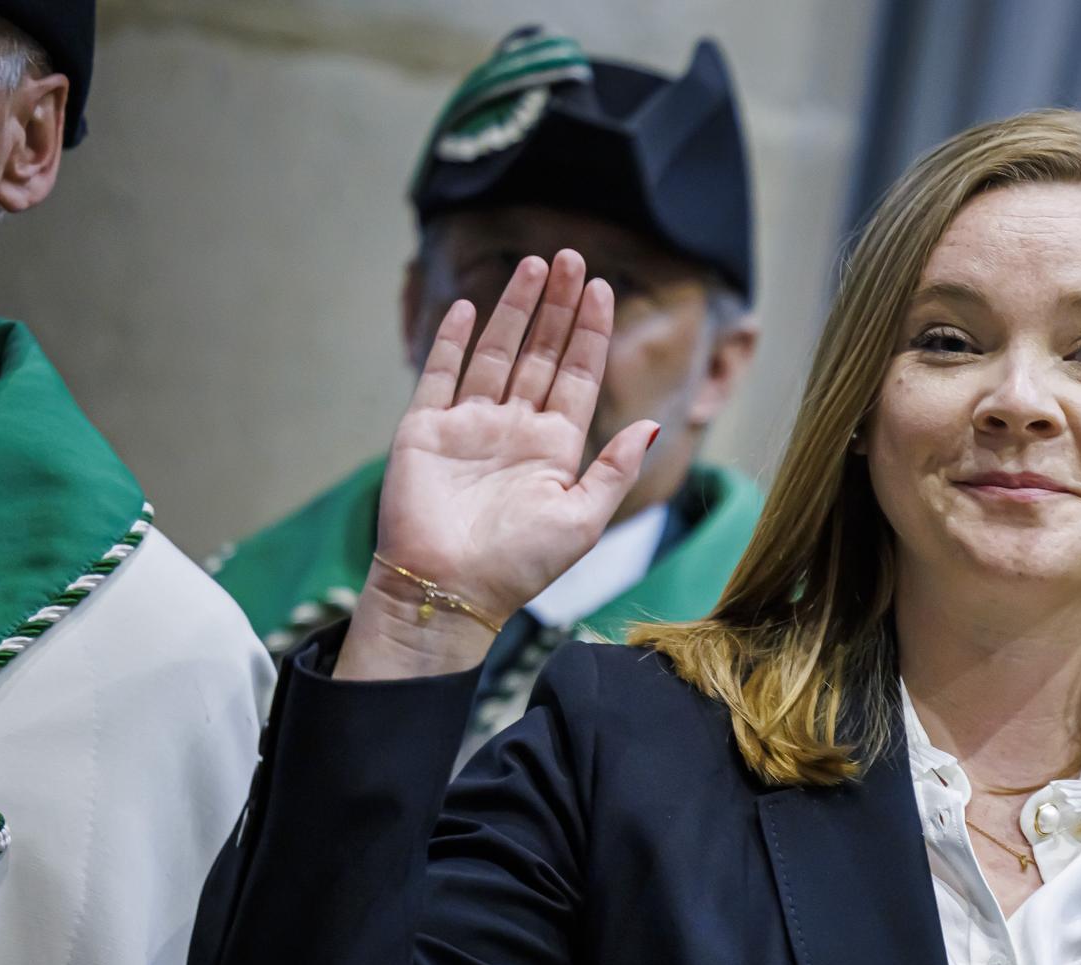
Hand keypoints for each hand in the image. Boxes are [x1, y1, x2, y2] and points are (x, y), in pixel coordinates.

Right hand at [337, 252, 656, 680]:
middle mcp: (514, 429)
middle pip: (542, 354)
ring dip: (515, 310)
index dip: (591, 332)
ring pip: (496, 353)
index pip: (579, 376)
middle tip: (572, 257)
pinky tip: (468, 305)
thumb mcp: (584, 519)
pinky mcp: (426, 430)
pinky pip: (441, 374)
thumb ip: (614, 468)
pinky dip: (452, 340)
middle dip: (559, 307)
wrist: (449, 590)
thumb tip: (653, 424)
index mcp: (554, 448)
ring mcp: (470, 426)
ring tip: (535, 265)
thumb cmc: (520, 565)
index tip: (603, 289)